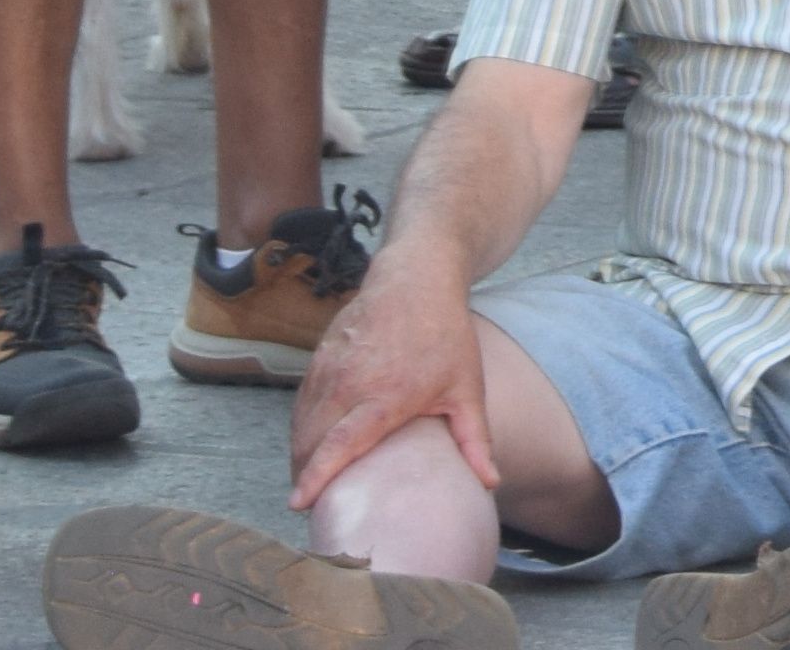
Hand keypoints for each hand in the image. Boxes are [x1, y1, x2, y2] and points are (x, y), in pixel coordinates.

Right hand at [283, 252, 500, 513]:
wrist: (416, 277)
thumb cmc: (446, 334)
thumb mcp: (468, 386)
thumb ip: (474, 438)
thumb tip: (491, 483)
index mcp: (385, 396)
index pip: (341, 442)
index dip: (317, 475)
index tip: (298, 503)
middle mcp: (350, 383)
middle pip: (312, 440)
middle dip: (303, 477)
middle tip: (316, 512)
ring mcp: (330, 368)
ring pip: (302, 423)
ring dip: (299, 456)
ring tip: (307, 486)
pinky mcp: (320, 357)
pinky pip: (301, 403)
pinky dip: (300, 429)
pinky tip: (308, 448)